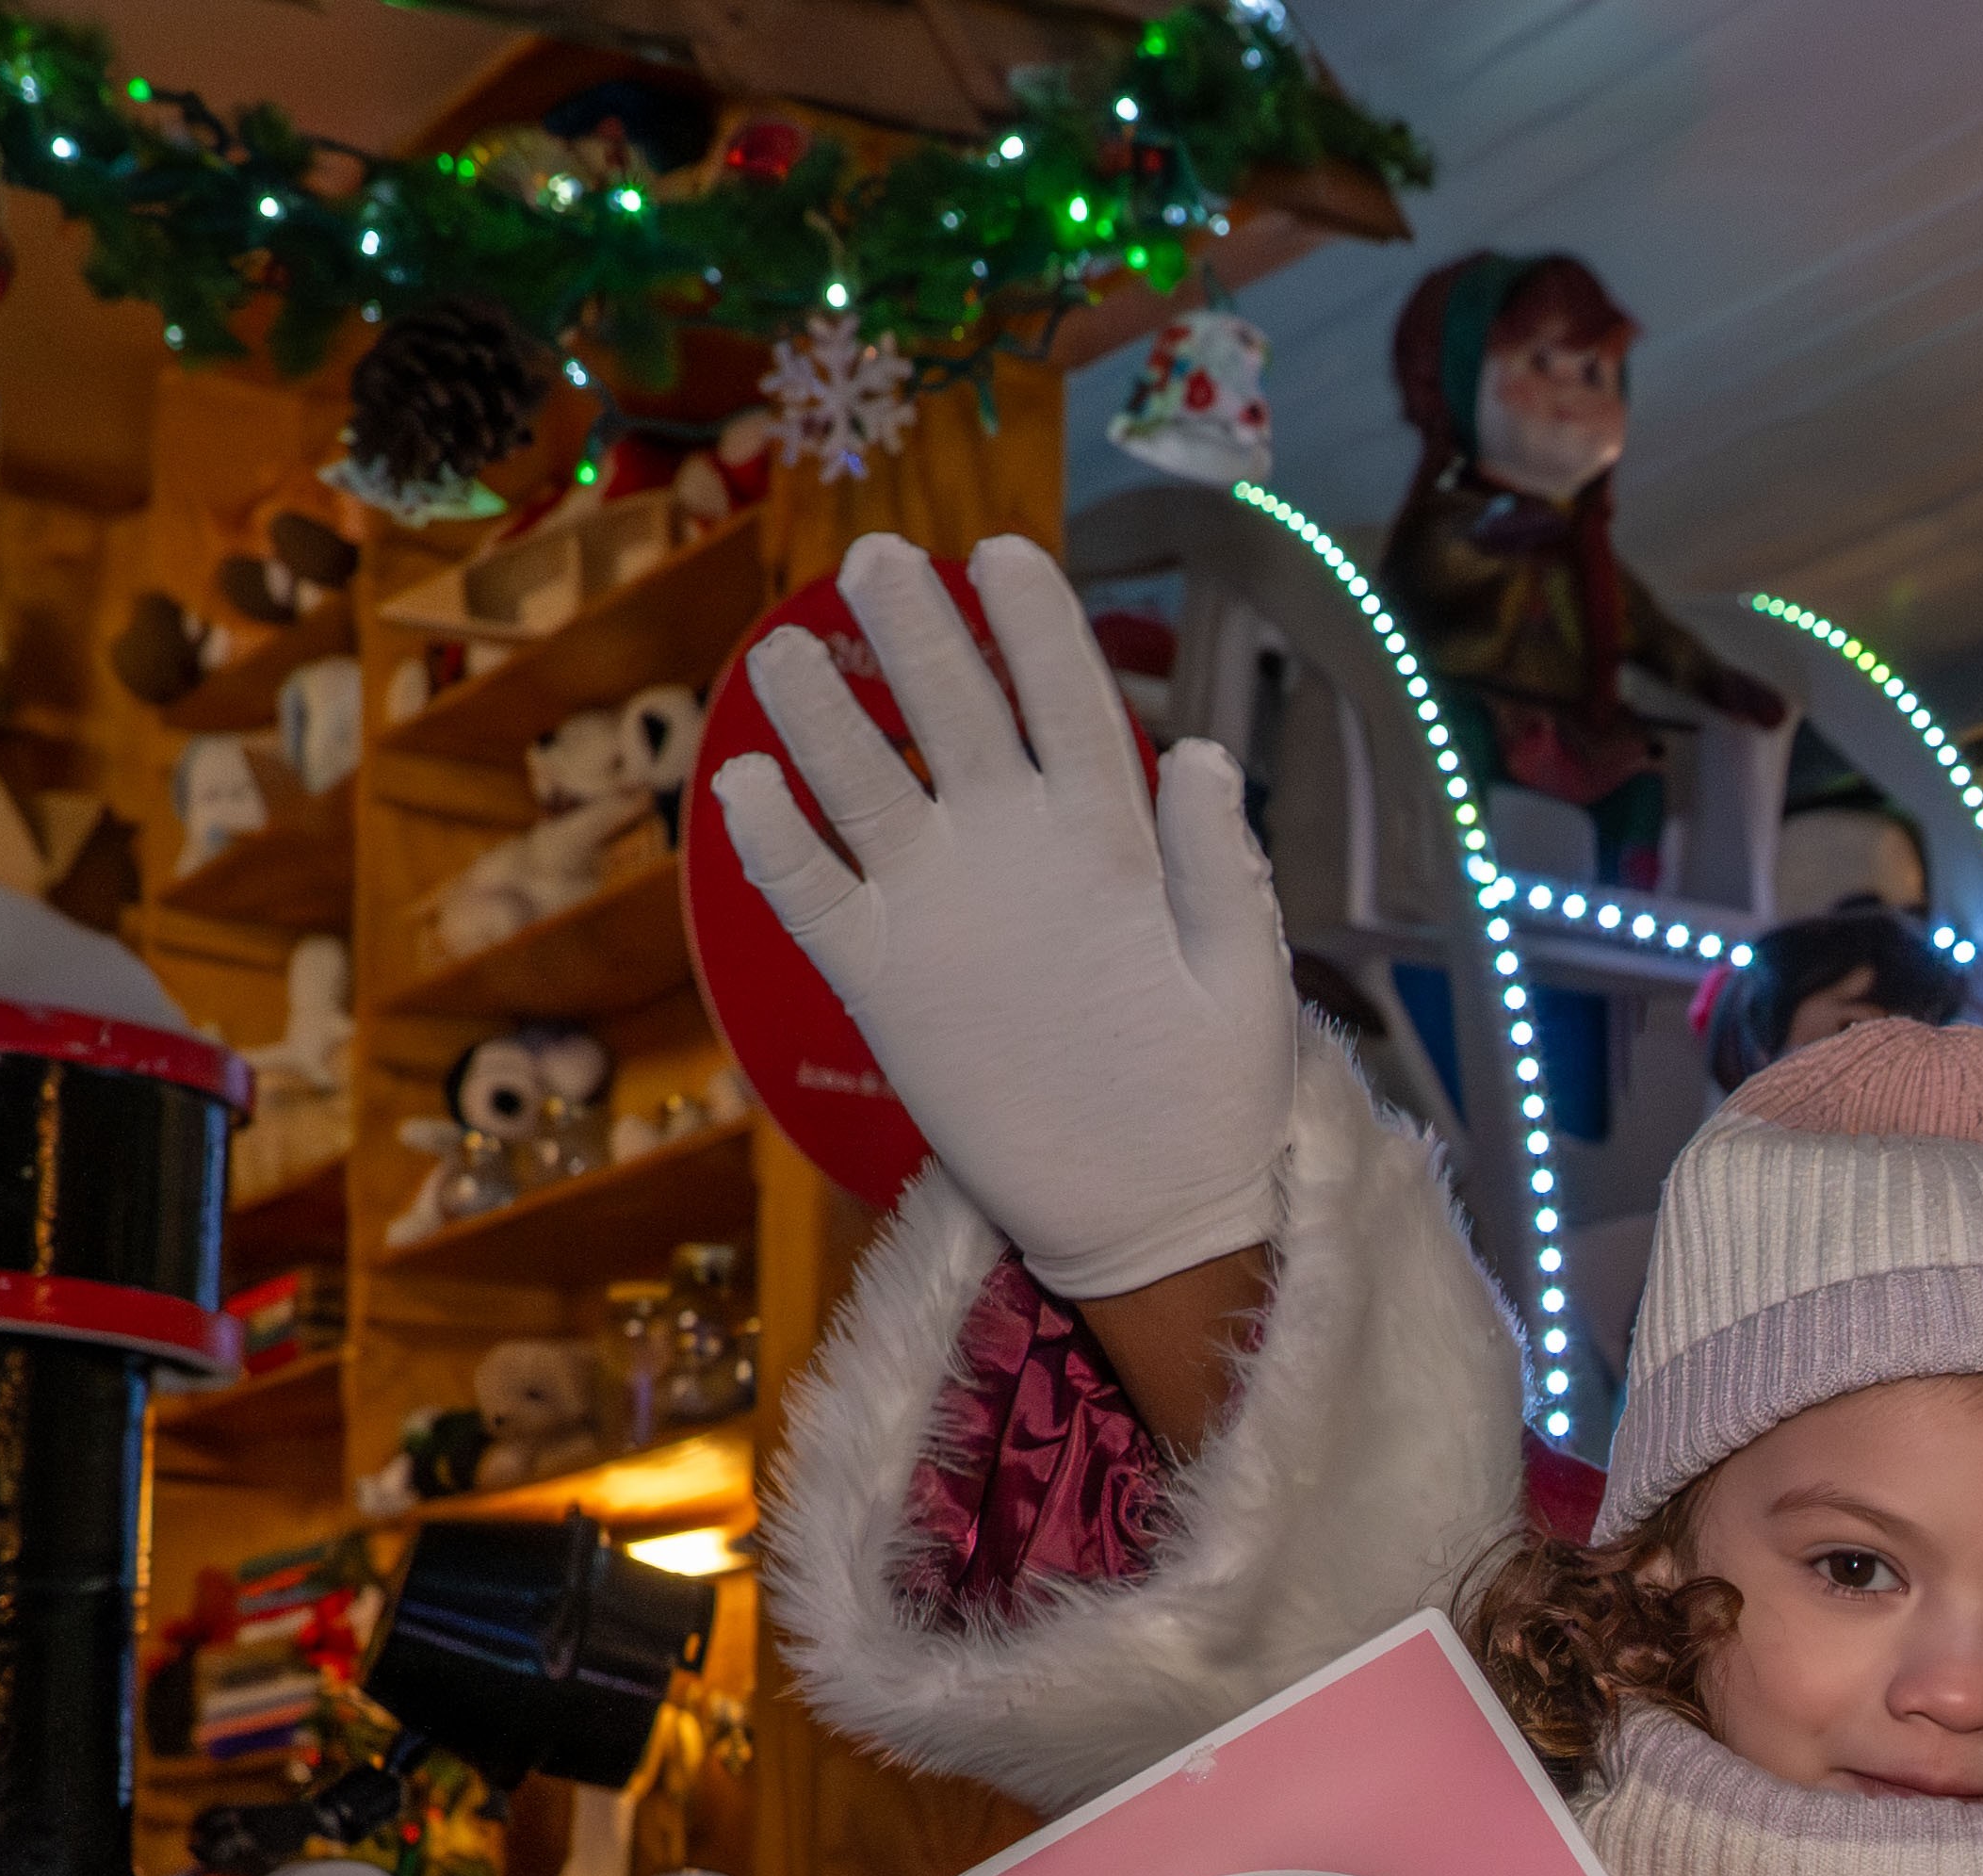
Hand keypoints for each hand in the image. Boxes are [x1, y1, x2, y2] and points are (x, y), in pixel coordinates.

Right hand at [710, 533, 1295, 1300]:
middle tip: (876, 560)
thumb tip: (1201, 754)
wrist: (1150, 1213)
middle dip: (917, 636)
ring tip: (784, 653)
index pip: (1070, 706)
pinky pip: (815, 899)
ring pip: (868, 789)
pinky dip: (777, 848)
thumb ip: (1221, 872)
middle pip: (957, 717)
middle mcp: (1015, 849)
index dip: (1038, 629)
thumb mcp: (1241, 985)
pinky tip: (741, 789)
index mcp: (1110, 838)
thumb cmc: (1214, 1093)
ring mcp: (943, 907)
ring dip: (824, 721)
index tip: (1004, 555)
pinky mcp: (885, 977)